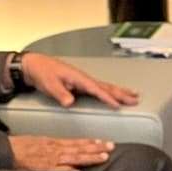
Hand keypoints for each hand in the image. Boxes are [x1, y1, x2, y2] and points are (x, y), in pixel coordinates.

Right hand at [10, 134, 114, 170]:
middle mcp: (55, 149)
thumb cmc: (18, 148)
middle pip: (79, 148)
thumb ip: (51, 147)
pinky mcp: (44, 169)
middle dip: (96, 148)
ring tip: (104, 156)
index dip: (91, 142)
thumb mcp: (37, 142)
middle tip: (111, 146)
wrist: (5, 151)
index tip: (103, 142)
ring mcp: (50, 159)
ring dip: (90, 157)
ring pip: (74, 157)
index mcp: (53, 143)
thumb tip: (62, 150)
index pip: (76, 142)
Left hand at [17, 53, 136, 107]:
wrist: (35, 65)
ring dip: (120, 91)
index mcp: (78, 78)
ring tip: (133, 95)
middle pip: (106, 86)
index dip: (107, 98)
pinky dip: (110, 91)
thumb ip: (60, 93)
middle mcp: (84, 78)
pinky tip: (116, 94)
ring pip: (106, 86)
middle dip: (121, 93)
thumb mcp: (49, 85)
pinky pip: (100, 88)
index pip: (96, 89)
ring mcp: (84, 80)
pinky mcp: (81, 84)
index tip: (118, 105)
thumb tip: (70, 102)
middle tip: (135, 99)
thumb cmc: (43, 73)